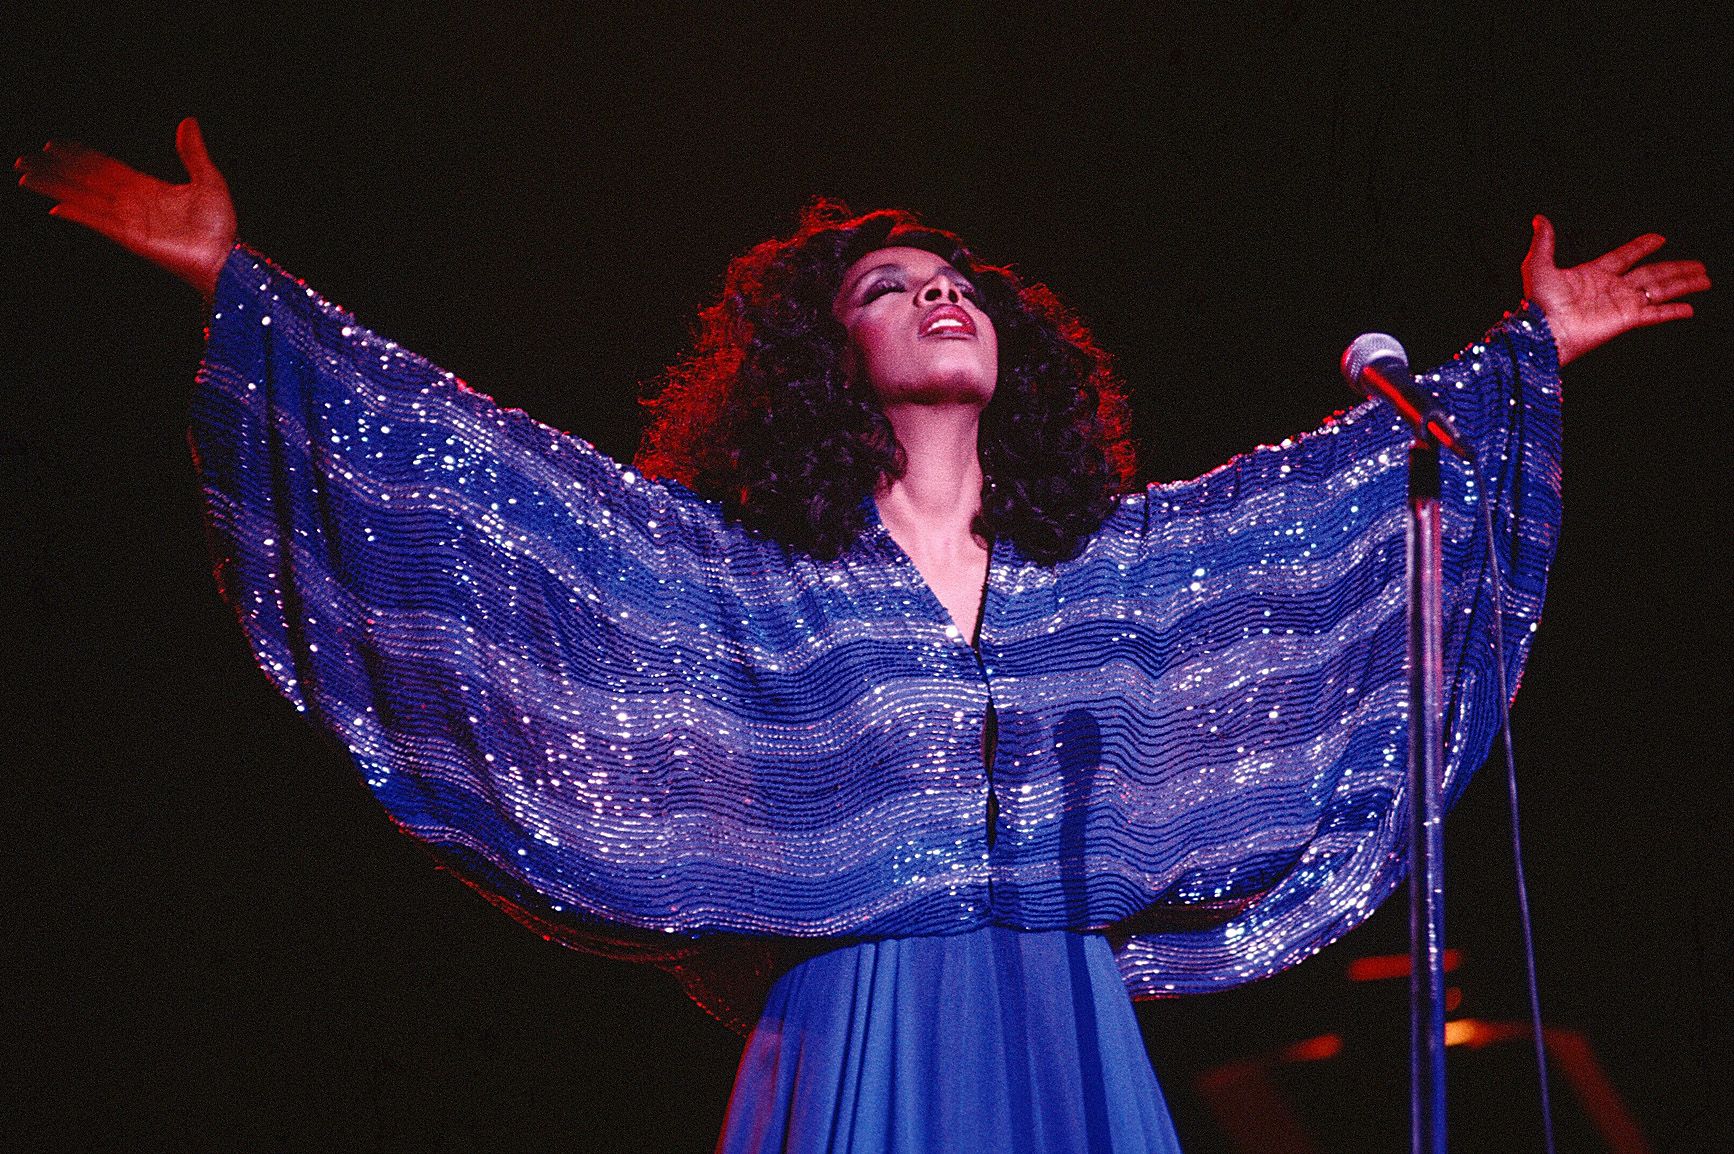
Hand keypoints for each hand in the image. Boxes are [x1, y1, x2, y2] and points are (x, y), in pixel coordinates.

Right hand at [16, 117, 237, 306]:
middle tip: (24, 159)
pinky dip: (79, 214)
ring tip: (26, 176)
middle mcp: (131, 203)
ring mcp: (128, 220)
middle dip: (54, 169)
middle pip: (84, 180)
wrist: (226, 256)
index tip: (54, 145)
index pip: (104, 167)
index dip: (79, 155)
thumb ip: (193, 152)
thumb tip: (188, 121)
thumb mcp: (208, 180)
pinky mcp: (131, 238)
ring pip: (83, 198)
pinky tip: (57, 207)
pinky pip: (99, 222)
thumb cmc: (219, 226)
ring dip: (54, 187)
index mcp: (146, 188)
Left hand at [1522, 214, 1710, 365]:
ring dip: (1683, 284)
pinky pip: (1655, 313)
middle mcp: (1612, 288)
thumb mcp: (1539, 266)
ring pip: (1660, 290)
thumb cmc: (1539, 303)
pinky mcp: (1627, 319)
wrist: (1544, 332)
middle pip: (1652, 274)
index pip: (1625, 256)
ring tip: (1704, 278)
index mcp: (1594, 274)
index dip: (1642, 247)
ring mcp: (1621, 304)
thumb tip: (1539, 219)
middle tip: (1698, 264)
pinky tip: (1689, 308)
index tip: (1659, 238)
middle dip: (1676, 268)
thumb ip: (1543, 242)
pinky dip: (1673, 311)